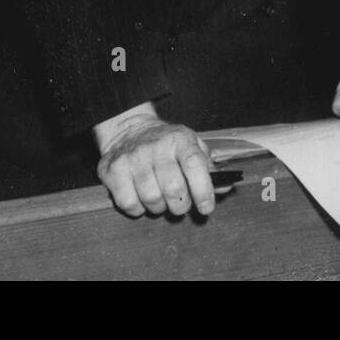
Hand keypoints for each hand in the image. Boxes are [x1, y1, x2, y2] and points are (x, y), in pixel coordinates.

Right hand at [93, 102, 223, 217]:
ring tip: (161, 200)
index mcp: (180, 139)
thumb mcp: (192, 147)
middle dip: (181, 205)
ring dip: (160, 208)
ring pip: (151, 199)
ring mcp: (132, 157)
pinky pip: (128, 204)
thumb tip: (226, 186)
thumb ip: (209, 168)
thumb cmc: (168, 145)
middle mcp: (155, 146)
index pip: (194, 164)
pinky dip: (138, 210)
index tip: (206, 207)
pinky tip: (142, 199)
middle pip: (173, 189)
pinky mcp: (112, 170)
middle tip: (181, 204)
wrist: (129, 129)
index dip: (203, 189)